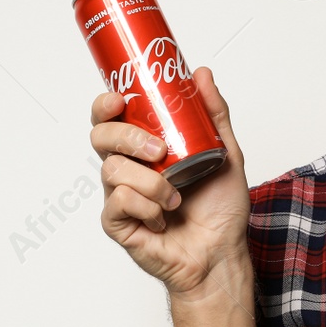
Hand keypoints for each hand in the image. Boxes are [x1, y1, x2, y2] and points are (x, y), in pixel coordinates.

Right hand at [89, 66, 252, 299]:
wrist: (221, 253)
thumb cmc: (220, 209)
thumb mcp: (225, 154)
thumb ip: (213, 115)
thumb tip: (202, 74)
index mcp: (145, 148)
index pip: (111, 117)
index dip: (106, 104)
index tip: (120, 99)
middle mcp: (128, 168)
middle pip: (100, 136)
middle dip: (126, 137)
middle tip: (158, 151)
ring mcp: (119, 195)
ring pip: (112, 170)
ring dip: (151, 182)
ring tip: (176, 196)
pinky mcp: (117, 222)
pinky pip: (118, 201)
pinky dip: (147, 206)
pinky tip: (163, 218)